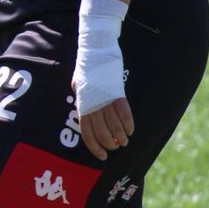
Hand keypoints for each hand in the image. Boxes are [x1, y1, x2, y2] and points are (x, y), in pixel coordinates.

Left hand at [73, 0, 130, 159]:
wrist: (96, 50)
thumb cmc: (86, 68)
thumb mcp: (77, 85)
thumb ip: (81, 100)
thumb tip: (82, 112)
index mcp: (82, 105)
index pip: (87, 133)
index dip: (95, 147)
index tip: (102, 156)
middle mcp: (93, 105)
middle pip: (102, 133)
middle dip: (110, 144)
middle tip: (115, 147)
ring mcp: (106, 100)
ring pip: (115, 126)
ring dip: (121, 137)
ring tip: (124, 141)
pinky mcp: (118, 94)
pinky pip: (125, 114)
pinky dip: (129, 125)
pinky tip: (131, 131)